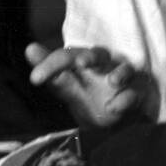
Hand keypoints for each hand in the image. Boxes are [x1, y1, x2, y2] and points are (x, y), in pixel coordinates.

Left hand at [25, 43, 145, 128]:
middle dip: (92, 57)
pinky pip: (135, 94)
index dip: (51, 64)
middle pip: (100, 55)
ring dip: (120, 74)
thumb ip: (49, 68)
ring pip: (125, 70)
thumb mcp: (64, 83)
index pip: (65, 56)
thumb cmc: (85, 91)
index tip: (34, 79)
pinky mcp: (137, 93)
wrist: (108, 117)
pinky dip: (127, 99)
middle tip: (81, 63)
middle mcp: (104, 64)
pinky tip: (115, 107)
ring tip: (112, 82)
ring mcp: (123, 78)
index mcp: (83, 59)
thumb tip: (29, 48)